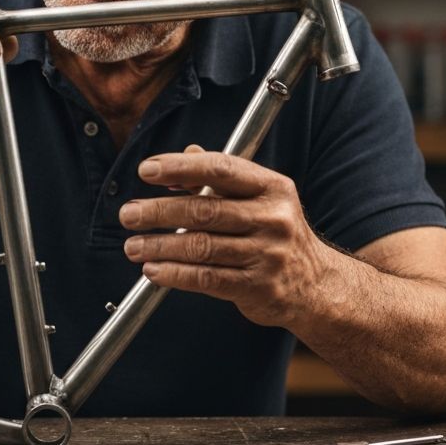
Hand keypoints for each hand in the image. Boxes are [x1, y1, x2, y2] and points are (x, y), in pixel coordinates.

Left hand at [120, 148, 330, 327]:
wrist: (316, 285)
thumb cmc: (277, 233)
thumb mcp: (259, 197)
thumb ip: (220, 177)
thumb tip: (182, 158)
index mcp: (272, 187)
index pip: (221, 169)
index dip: (180, 167)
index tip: (147, 170)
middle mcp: (273, 218)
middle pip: (204, 210)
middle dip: (159, 211)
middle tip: (129, 214)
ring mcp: (268, 254)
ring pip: (201, 247)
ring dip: (160, 245)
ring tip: (133, 245)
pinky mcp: (259, 286)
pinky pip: (207, 278)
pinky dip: (175, 274)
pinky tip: (153, 270)